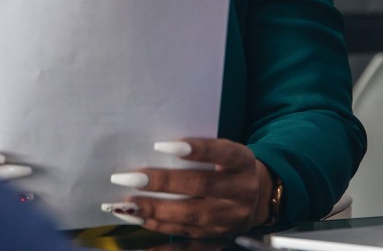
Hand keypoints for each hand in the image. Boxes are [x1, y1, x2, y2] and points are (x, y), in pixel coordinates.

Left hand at [102, 138, 273, 237]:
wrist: (255, 197)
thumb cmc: (227, 166)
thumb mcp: (224, 151)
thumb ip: (199, 150)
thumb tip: (154, 150)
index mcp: (242, 162)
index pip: (221, 153)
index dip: (195, 150)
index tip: (161, 145)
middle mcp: (241, 191)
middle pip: (202, 186)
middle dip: (163, 183)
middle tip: (131, 178)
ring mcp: (231, 217)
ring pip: (192, 216)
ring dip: (155, 210)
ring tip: (127, 204)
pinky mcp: (218, 236)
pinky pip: (187, 237)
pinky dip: (159, 228)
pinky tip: (139, 220)